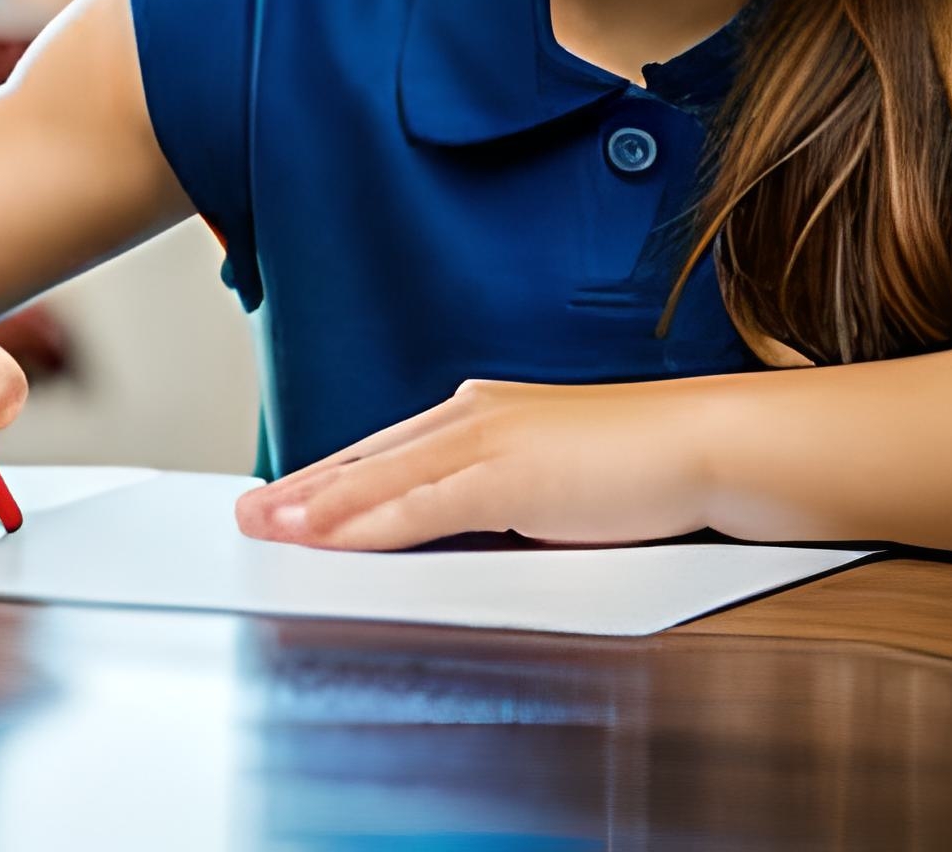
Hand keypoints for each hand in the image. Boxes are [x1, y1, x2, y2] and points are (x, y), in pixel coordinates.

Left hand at [233, 377, 714, 551]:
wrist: (704, 442)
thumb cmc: (643, 462)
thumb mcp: (553, 474)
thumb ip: (502, 491)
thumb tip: (461, 525)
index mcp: (485, 411)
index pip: (390, 448)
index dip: (332, 474)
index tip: (285, 494)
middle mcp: (475, 414)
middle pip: (371, 457)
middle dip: (304, 488)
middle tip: (247, 512)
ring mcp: (490, 439)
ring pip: (383, 479)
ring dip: (317, 507)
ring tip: (265, 528)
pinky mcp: (508, 474)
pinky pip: (421, 506)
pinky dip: (367, 523)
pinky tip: (330, 539)